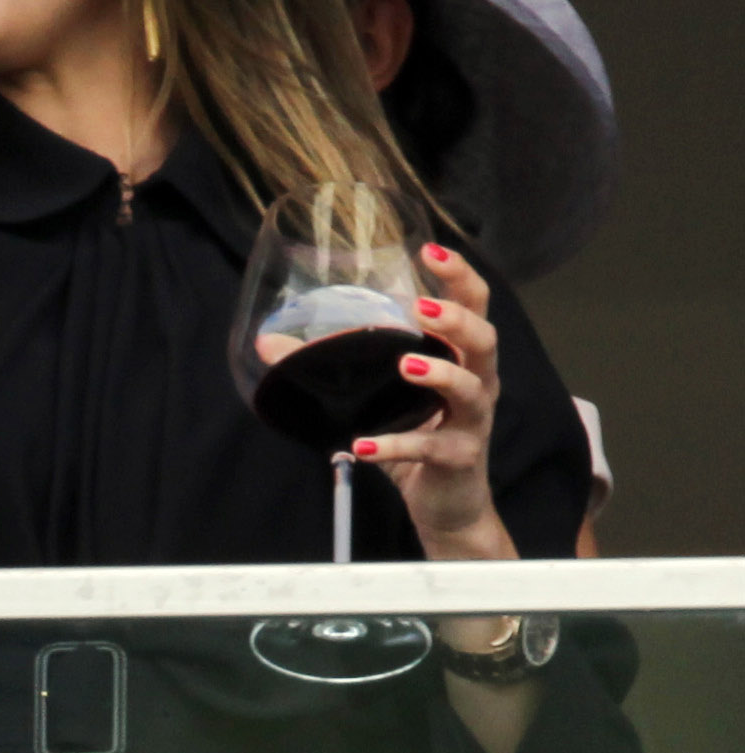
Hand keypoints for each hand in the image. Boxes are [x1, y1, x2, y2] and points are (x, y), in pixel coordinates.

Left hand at [354, 240, 510, 558]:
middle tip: (419, 307)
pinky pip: (431, 448)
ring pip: (469, 389)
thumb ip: (334, 367)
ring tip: (403, 363)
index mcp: (461, 357)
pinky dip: (395, 445)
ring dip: (438, 373)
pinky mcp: (458, 458)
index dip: (458, 275)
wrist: (446, 504)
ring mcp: (472, 421)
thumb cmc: (416, 435)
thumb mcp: (375, 397)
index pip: (473, 305)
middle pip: (485, 339)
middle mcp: (476, 383)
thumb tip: (269, 343)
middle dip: (456, 318)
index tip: (429, 248)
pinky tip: (361, 446)